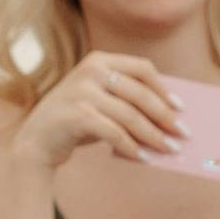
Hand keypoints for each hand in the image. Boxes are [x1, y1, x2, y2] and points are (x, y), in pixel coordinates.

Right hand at [13, 48, 184, 175]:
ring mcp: (82, 92)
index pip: (142, 68)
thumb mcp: (101, 101)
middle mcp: (91, 71)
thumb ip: (127, 101)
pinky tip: (143, 158)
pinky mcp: (76, 115)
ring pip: (130, 115)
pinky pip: (114, 133)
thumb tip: (170, 118)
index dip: (164, 88)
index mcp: (100, 60)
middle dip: (165, 116)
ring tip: (168, 150)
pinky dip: (132, 147)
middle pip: (140, 93)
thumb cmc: (77, 120)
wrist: (37, 140)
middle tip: (183, 134)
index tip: (181, 108)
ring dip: (153, 135)